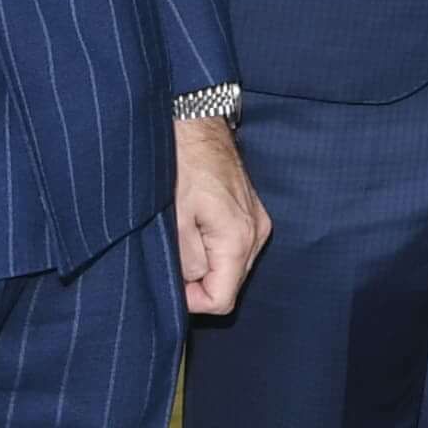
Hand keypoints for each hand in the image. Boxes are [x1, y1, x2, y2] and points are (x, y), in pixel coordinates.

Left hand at [172, 115, 271, 314]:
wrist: (197, 125)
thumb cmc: (182, 166)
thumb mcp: (174, 220)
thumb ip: (186, 261)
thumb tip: (190, 284)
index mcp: (238, 239)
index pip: (222, 300)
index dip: (191, 302)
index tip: (169, 284)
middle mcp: (256, 233)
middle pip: (229, 284)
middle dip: (198, 282)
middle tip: (169, 260)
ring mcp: (258, 222)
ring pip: (231, 266)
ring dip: (205, 263)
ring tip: (181, 237)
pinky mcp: (253, 212)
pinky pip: (234, 247)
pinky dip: (213, 247)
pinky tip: (194, 226)